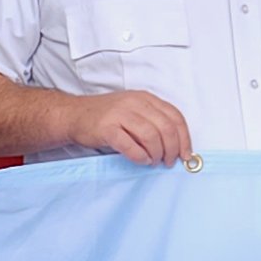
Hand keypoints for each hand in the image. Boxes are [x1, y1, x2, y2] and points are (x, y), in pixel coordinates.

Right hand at [69, 90, 193, 166]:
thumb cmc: (106, 117)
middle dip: (173, 149)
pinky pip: (130, 145)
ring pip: (151, 136)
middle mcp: (135, 103)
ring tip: (154, 161)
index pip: (175, 117)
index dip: (184, 138)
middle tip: (169, 162)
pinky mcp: (107, 128)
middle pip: (166, 127)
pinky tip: (142, 160)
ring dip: (157, 153)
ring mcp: (120, 114)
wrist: (74, 115)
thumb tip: (177, 146)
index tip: (186, 154)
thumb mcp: (134, 111)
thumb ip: (153, 122)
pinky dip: (140, 156)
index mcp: (146, 98)